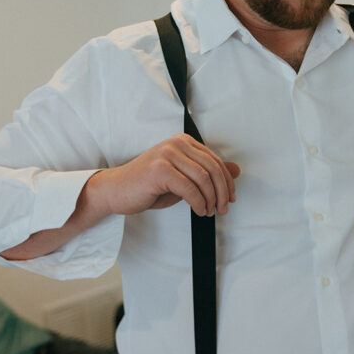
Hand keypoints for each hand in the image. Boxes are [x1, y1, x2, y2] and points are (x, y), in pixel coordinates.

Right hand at [90, 134, 239, 218]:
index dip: (227, 181)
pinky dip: (199, 203)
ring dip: (211, 200)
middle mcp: (176, 144)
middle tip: (224, 208)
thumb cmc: (149, 185)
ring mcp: (167, 155)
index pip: (215, 160)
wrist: (117, 191)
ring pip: (203, 179)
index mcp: (183, 141)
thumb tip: (236, 170)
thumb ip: (207, 172)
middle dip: (223, 192)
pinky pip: (190, 189)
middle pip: (213, 168)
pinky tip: (199, 210)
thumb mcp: (184, 178)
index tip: (231, 197)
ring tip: (209, 211)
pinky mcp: (160, 170)